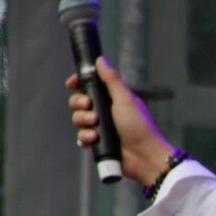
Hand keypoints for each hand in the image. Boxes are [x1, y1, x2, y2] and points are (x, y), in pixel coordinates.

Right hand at [66, 57, 177, 186]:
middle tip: (89, 106)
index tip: (72, 84)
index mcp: (112, 98)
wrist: (144, 156)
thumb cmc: (139, 126)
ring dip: (83, 121)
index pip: (89, 86)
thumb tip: (100, 60)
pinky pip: (81, 137)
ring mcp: (100, 127)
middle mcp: (105, 111)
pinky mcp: (98, 143)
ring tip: (96, 125)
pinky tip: (94, 139)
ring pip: (78, 119)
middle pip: (78, 102)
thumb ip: (112, 80)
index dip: (78, 83)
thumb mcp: (125, 99)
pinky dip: (85, 137)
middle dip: (79, 103)